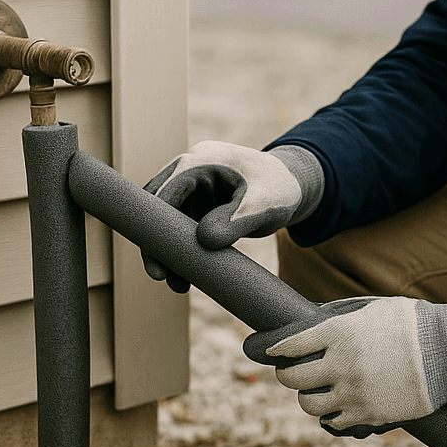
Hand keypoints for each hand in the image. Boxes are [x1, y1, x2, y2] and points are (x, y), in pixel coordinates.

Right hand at [142, 141, 322, 291]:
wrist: (293, 186)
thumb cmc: (279, 187)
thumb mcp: (263, 203)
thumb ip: (237, 220)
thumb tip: (205, 241)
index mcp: (200, 161)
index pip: (164, 193)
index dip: (154, 226)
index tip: (156, 259)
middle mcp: (190, 172)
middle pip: (158, 208)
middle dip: (156, 243)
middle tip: (159, 276)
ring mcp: (193, 189)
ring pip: (168, 223)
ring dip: (169, 251)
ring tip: (178, 285)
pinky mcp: (199, 205)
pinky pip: (182, 229)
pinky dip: (183, 251)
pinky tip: (187, 276)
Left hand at [243, 294, 446, 432]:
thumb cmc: (411, 323)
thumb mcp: (370, 308)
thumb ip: (334, 318)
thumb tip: (302, 324)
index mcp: (340, 332)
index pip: (290, 345)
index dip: (275, 349)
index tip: (269, 350)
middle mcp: (342, 365)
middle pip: (291, 379)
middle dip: (288, 374)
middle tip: (293, 371)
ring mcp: (354, 394)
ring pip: (308, 404)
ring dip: (309, 396)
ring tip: (320, 388)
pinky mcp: (368, 416)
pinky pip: (333, 422)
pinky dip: (331, 414)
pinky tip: (340, 402)